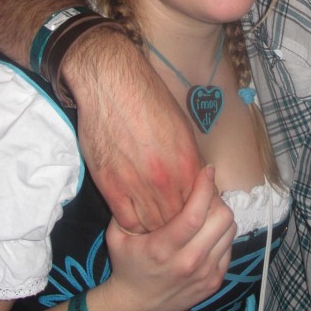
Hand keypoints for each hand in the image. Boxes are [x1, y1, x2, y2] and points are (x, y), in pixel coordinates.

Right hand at [64, 24, 203, 231]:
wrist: (113, 85)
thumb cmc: (149, 99)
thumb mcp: (183, 129)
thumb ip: (190, 160)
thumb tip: (196, 180)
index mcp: (187, 165)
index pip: (200, 206)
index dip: (197, 211)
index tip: (192, 210)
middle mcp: (165, 180)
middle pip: (177, 221)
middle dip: (177, 223)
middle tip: (172, 220)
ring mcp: (136, 186)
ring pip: (153, 226)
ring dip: (155, 226)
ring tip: (154, 220)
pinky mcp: (110, 186)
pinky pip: (126, 221)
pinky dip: (133, 223)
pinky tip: (134, 215)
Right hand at [103, 167, 235, 310]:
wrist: (137, 306)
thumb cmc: (127, 264)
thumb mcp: (116, 235)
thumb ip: (128, 207)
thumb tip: (145, 177)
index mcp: (163, 249)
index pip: (195, 214)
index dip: (205, 188)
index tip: (207, 170)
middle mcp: (188, 262)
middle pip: (221, 219)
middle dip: (216, 198)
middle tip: (204, 193)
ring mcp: (205, 274)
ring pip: (230, 230)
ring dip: (221, 215)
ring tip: (206, 211)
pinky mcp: (215, 282)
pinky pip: (229, 247)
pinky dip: (221, 234)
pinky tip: (206, 232)